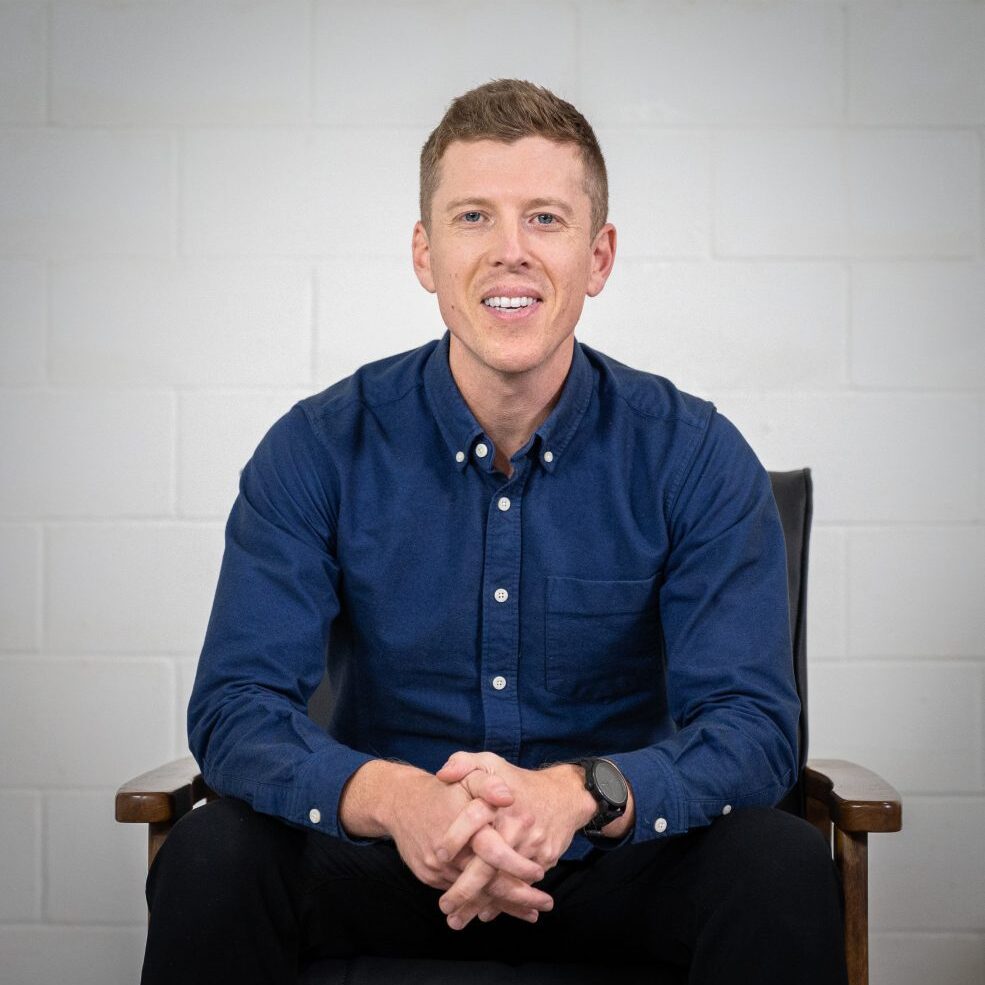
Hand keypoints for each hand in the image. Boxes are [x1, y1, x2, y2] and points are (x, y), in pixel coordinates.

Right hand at [339, 760, 542, 893]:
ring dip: (502, 905)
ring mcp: (437, 868)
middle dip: (518, 896)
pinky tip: (500, 909)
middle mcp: (449, 853)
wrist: (400, 802)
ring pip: (474, 893)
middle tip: (545, 905)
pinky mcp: (428, 876)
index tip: (540, 874)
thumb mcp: (469, 776)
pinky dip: (479, 903)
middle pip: (487, 882)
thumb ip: (489, 784)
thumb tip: (508, 797)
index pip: (495, 853)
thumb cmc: (444, 789)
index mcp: (465, 827)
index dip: (518, 866)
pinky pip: (458, 894)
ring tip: (531, 914)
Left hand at [434, 752, 597, 927]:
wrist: (565, 795)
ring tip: (458, 919)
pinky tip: (485, 913)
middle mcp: (517, 824)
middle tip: (445, 906)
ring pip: (504, 881)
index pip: (474, 820)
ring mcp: (533, 845)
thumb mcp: (490, 763)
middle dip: (466, 889)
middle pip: (489, 863)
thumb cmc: (519, 780)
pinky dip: (504, 902)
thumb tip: (442, 775)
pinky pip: (521, 884)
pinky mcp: (545, 859)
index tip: (437, 855)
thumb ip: (463, 763)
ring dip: (482, 904)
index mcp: (500, 801)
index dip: (455, 838)